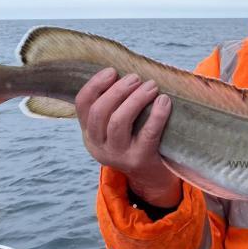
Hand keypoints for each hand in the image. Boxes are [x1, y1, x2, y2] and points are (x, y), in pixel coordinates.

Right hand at [75, 68, 181, 207]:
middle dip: (118, 90)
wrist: (152, 178)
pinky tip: (165, 101)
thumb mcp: (117, 128)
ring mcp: (118, 155)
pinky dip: (157, 114)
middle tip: (136, 77)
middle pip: (100, 112)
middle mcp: (99, 146)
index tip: (112, 71)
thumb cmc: (136, 140)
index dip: (95, 84)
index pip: (82, 104)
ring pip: (119, 122)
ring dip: (135, 99)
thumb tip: (124, 70)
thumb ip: (114, 105)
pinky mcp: (140, 160)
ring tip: (151, 86)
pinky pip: (147, 133)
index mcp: (89, 134)